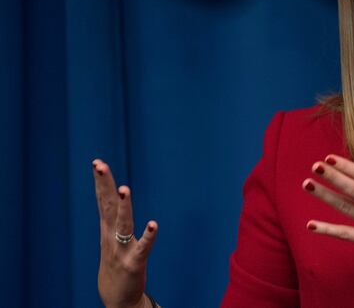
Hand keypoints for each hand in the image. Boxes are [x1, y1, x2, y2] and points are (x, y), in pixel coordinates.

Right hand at [92, 159, 157, 307]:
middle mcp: (111, 237)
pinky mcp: (134, 263)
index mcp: (107, 230)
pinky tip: (154, 224)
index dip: (100, 182)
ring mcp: (122, 250)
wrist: (118, 300)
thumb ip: (112, 219)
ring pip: (122, 224)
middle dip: (104, 185)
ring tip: (124, 189)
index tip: (97, 162)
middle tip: (100, 165)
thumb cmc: (116, 267)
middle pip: (107, 206)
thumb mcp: (110, 239)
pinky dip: (148, 236)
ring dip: (123, 207)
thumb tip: (111, 195)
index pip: (101, 201)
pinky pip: (143, 248)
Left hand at [302, 155, 353, 286]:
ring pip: (346, 207)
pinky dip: (329, 229)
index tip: (332, 157)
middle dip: (333, 176)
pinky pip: (346, 234)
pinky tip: (312, 225)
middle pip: (353, 189)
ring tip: (308, 184)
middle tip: (316, 165)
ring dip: (326, 196)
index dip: (349, 167)